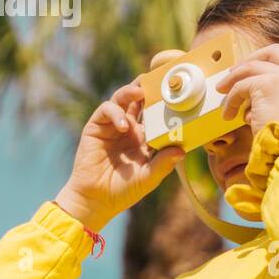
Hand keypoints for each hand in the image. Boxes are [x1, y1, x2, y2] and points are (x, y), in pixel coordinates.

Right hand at [54, 80, 185, 231]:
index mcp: (144, 137)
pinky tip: (123, 126)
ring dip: (131, 91)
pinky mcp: (96, 126)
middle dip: (148, 87)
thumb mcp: (148, 178)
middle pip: (139, 100)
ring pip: (122, 98)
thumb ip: (162, 164)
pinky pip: (106, 110)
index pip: (156, 114)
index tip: (178, 94)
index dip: (165, 103)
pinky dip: (115, 113)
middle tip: (158, 79)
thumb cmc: (124, 190)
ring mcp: (113, 125)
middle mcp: (130, 127)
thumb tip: (182, 151)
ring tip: (140, 92)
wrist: (96, 200)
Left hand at [216, 44, 278, 132]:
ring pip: (252, 67)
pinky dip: (231, 99)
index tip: (256, 72)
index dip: (272, 64)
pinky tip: (228, 114)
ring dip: (234, 79)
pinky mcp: (267, 83)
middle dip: (252, 58)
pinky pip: (241, 86)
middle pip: (274, 51)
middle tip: (235, 72)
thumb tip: (254, 98)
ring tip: (222, 92)